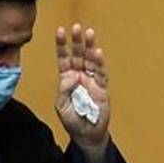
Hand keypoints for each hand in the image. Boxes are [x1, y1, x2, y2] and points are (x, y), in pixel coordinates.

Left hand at [55, 23, 110, 153]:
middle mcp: (79, 77)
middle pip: (78, 55)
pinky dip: (99, 64)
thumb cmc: (73, 121)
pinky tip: (97, 53)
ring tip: (89, 34)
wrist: (87, 135)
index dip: (62, 45)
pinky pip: (101, 74)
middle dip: (77, 41)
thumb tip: (72, 76)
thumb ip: (64, 90)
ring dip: (90, 47)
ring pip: (90, 61)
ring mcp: (91, 81)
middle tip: (77, 27)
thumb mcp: (61, 106)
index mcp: (66, 79)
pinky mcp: (102, 89)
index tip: (60, 31)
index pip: (63, 58)